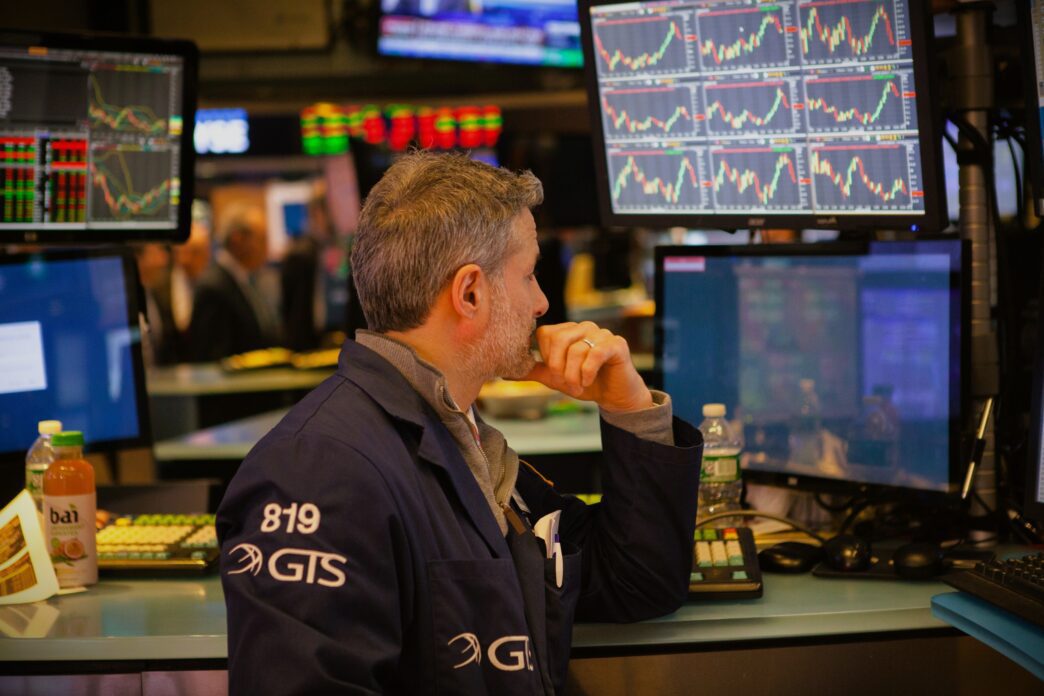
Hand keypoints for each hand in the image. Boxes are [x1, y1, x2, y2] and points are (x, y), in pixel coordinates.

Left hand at [522, 322, 652, 413]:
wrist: (614, 396)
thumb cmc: (585, 383)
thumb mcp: (555, 378)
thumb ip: (535, 371)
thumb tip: (506, 373)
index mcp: (567, 331)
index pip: (545, 333)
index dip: (546, 356)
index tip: (555, 373)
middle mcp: (583, 327)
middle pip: (559, 339)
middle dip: (558, 367)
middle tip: (566, 383)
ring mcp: (601, 333)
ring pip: (576, 349)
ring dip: (574, 374)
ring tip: (579, 386)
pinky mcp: (616, 344)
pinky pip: (595, 353)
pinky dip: (587, 371)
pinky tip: (588, 381)